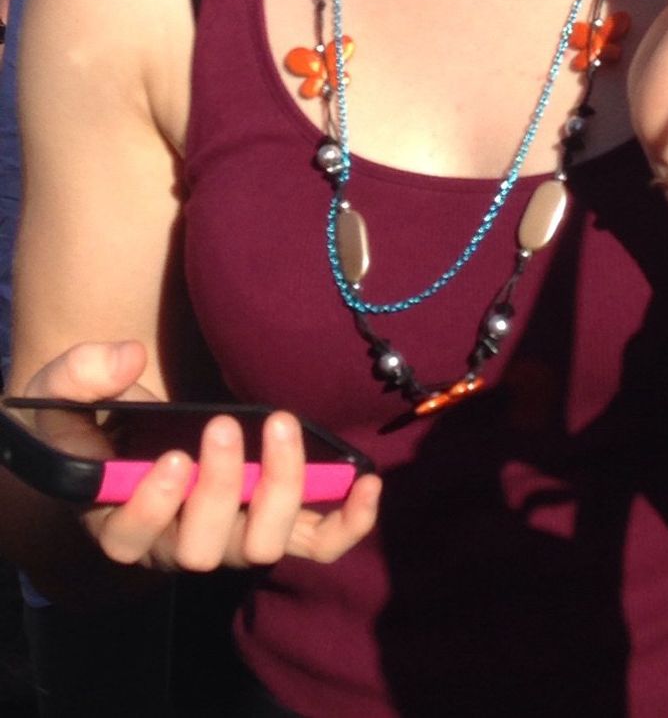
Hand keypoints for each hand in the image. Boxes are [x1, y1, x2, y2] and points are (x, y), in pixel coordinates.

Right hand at [24, 340, 380, 572]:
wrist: (126, 426)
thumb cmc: (90, 416)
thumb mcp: (62, 389)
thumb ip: (80, 373)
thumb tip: (128, 359)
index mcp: (117, 518)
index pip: (131, 540)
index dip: (153, 509)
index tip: (172, 460)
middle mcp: (174, 541)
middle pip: (205, 547)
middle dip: (221, 487)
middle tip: (225, 425)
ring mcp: (228, 535)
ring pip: (262, 545)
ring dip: (279, 488)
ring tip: (282, 425)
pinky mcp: (271, 522)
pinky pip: (315, 544)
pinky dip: (346, 523)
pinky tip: (365, 482)